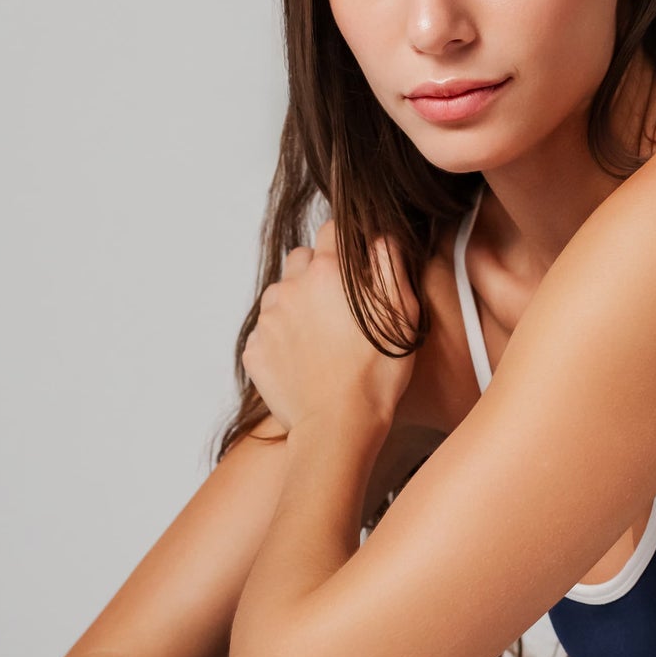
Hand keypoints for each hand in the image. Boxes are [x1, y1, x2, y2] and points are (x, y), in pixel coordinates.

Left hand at [243, 220, 418, 434]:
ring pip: (280, 294)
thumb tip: (378, 236)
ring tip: (322, 336)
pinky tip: (305, 359)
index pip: (331, 230)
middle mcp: (290, 288)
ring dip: (298, 304)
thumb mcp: (401, 312)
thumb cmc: (377, 373)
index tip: (356, 264)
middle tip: (340, 306)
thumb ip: (389, 263)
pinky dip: (282, 338)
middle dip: (318, 273)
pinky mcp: (254, 350)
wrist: (339, 426)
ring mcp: (267, 320)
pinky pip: (266, 331)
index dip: (346, 244)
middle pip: (301, 259)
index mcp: (327, 271)